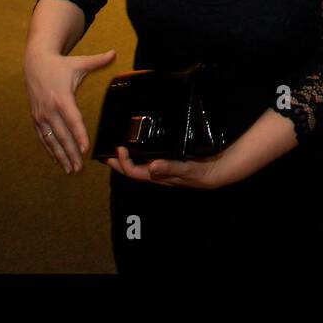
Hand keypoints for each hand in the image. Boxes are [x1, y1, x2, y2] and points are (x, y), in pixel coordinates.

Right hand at [24, 47, 116, 175]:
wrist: (34, 64)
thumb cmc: (60, 65)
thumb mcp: (79, 63)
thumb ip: (98, 61)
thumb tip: (115, 53)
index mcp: (62, 97)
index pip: (72, 119)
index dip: (79, 135)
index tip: (85, 148)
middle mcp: (50, 109)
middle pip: (62, 134)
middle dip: (71, 152)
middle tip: (79, 167)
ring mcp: (41, 115)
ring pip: (52, 140)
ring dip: (61, 156)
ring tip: (70, 169)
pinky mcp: (36, 119)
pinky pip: (44, 138)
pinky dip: (51, 150)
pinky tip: (58, 161)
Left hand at [106, 145, 229, 189]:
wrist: (217, 170)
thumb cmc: (202, 171)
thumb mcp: (188, 168)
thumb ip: (171, 168)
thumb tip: (152, 167)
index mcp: (159, 176)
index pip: (134, 172)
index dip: (123, 163)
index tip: (118, 148)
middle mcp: (157, 174)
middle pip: (132, 170)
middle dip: (117, 163)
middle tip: (105, 152)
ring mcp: (161, 169)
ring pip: (138, 165)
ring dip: (126, 158)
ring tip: (117, 148)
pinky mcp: (167, 163)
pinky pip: (148, 160)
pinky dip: (139, 153)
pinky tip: (138, 145)